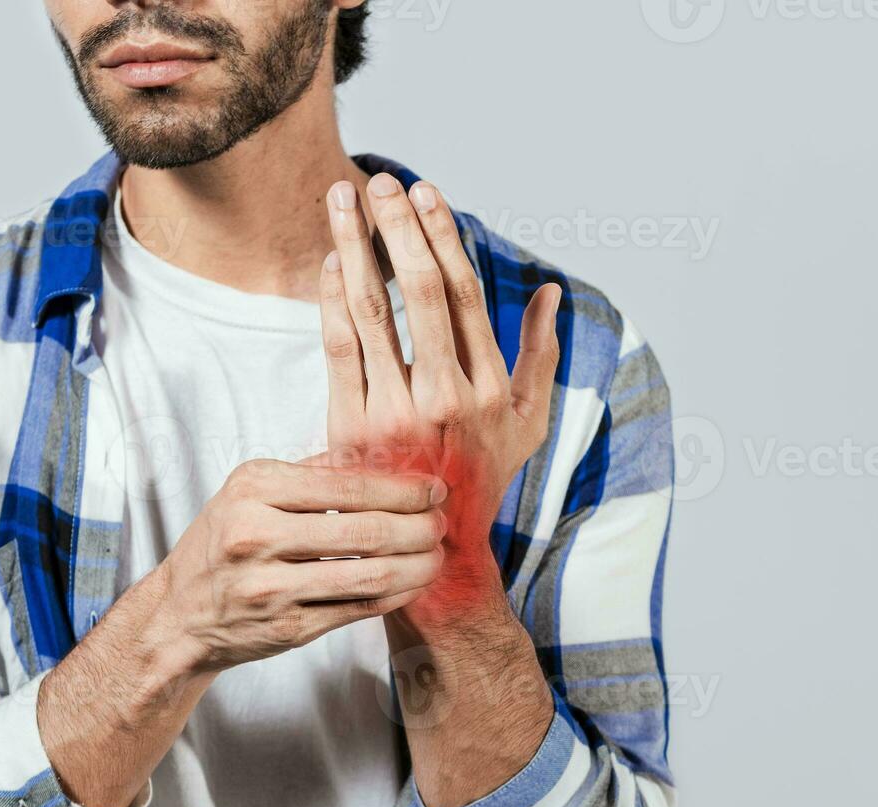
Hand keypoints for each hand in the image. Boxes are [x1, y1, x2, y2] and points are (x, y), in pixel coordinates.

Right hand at [151, 457, 447, 671]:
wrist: (178, 616)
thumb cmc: (222, 544)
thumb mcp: (249, 492)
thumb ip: (312, 471)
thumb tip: (385, 453)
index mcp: (253, 489)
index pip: (348, 486)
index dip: (403, 488)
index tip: (434, 489)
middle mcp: (256, 535)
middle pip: (365, 529)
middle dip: (418, 526)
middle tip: (442, 523)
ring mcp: (271, 586)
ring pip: (369, 573)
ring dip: (416, 564)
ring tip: (437, 554)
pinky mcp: (287, 627)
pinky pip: (359, 608)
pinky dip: (396, 594)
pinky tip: (413, 582)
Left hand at [319, 173, 561, 617]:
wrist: (430, 554)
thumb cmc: (481, 479)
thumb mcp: (528, 422)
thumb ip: (541, 353)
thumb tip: (549, 291)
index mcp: (490, 387)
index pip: (462, 293)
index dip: (442, 236)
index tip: (426, 193)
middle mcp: (446, 396)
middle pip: (418, 291)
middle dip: (397, 228)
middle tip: (380, 183)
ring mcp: (395, 413)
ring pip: (371, 311)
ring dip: (354, 247)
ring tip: (342, 201)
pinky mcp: (351, 428)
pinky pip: (337, 349)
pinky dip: (330, 299)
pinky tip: (328, 262)